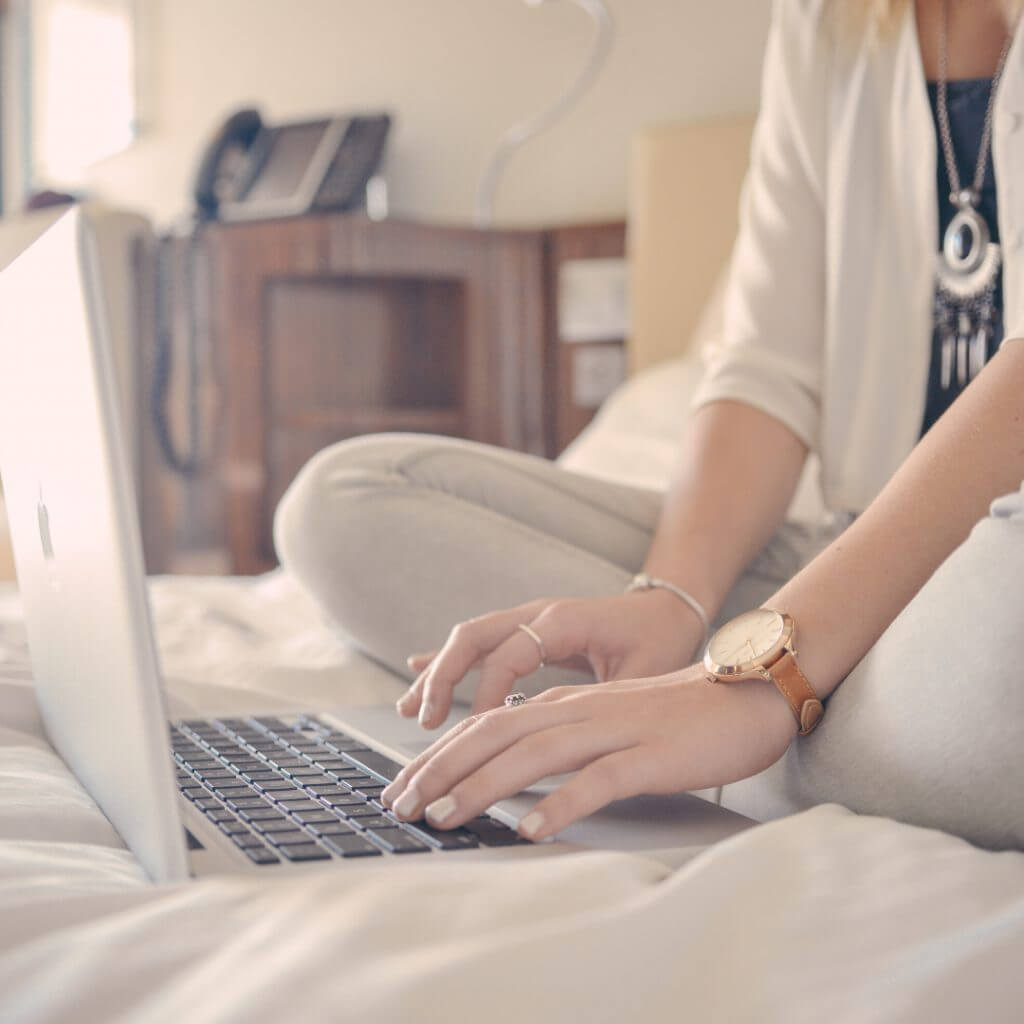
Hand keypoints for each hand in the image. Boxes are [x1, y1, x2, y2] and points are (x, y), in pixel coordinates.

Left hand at [381, 665, 796, 839]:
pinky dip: (561, 804)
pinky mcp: (649, 756)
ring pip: (535, 754)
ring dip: (483, 786)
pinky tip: (531, 829)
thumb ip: (560, 737)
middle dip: (441, 770)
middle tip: (400, 805)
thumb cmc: (674, 716)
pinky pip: (599, 781)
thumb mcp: (605, 721)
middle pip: (495, 735)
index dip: (439, 755)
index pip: (486, 725)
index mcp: (565, 705)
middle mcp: (579, 711)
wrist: (744, 695)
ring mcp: (614, 731)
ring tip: (444, 816)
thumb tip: (509, 769)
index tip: (404, 787)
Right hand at [399, 590, 706, 728]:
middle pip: (473, 637)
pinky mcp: (526, 630)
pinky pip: (478, 643)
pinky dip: (448, 661)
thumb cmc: (660, 641)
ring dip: (437, 674)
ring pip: (468, 639)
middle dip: (442, 679)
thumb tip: (572, 741)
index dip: (488, 694)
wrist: (669, 608)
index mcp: (565, 621)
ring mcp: (528, 618)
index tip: (476, 733)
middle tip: (424, 723)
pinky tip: (418, 675)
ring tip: (410, 713)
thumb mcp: (644, 673)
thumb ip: (607, 699)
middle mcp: (538, 613)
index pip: (510, 655)